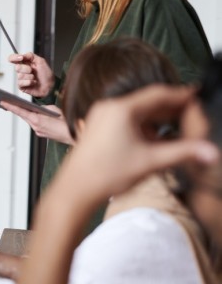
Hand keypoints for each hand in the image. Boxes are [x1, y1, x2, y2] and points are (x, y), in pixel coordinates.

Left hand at [1, 102, 73, 144]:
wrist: (74, 135)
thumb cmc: (66, 121)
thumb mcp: (53, 109)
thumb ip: (43, 108)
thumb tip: (37, 108)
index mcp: (37, 120)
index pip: (20, 111)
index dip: (11, 106)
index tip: (3, 102)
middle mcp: (35, 127)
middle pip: (23, 116)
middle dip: (16, 109)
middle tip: (7, 102)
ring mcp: (38, 131)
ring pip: (29, 120)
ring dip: (25, 114)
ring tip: (18, 106)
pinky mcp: (42, 134)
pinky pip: (35, 124)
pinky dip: (33, 119)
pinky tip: (33, 115)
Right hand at [8, 53, 54, 97]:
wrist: (50, 85)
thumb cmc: (46, 74)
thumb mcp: (41, 61)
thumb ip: (30, 56)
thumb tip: (22, 55)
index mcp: (25, 63)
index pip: (13, 58)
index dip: (14, 57)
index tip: (21, 58)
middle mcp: (21, 70)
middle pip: (17, 67)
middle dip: (27, 69)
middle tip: (32, 71)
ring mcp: (21, 78)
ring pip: (20, 75)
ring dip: (30, 76)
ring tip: (35, 78)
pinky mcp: (21, 86)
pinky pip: (21, 83)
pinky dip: (29, 82)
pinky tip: (33, 83)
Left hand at [55, 85, 218, 200]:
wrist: (75, 190)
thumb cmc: (105, 174)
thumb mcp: (151, 161)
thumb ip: (183, 153)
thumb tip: (210, 151)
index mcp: (121, 109)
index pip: (158, 94)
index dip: (181, 95)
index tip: (197, 97)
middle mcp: (109, 108)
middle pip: (148, 102)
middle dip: (172, 110)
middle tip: (193, 116)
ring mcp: (101, 117)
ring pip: (137, 113)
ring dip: (158, 120)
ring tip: (179, 130)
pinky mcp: (98, 128)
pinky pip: (126, 121)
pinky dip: (143, 127)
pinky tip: (156, 140)